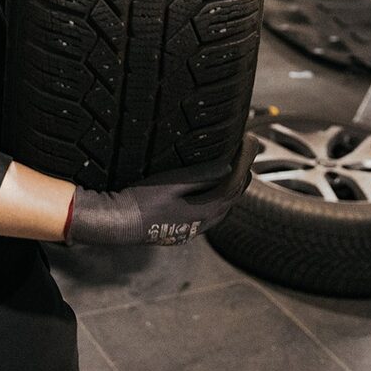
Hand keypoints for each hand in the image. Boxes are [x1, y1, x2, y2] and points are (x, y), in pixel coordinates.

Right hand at [65, 136, 259, 245]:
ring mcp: (194, 229)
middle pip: (234, 196)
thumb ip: (202, 175)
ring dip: (232, 186)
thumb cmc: (142, 202)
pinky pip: (212, 213)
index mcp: (206, 211)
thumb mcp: (173, 182)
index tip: (250, 140)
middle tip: (246, 149)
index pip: (235, 182)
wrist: (119, 223)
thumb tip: (229, 165)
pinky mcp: (184, 230)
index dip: (245, 159)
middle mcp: (204, 223)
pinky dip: (219, 198)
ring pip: (224, 207)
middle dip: (243, 172)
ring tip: (234, 167)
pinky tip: (211, 191)